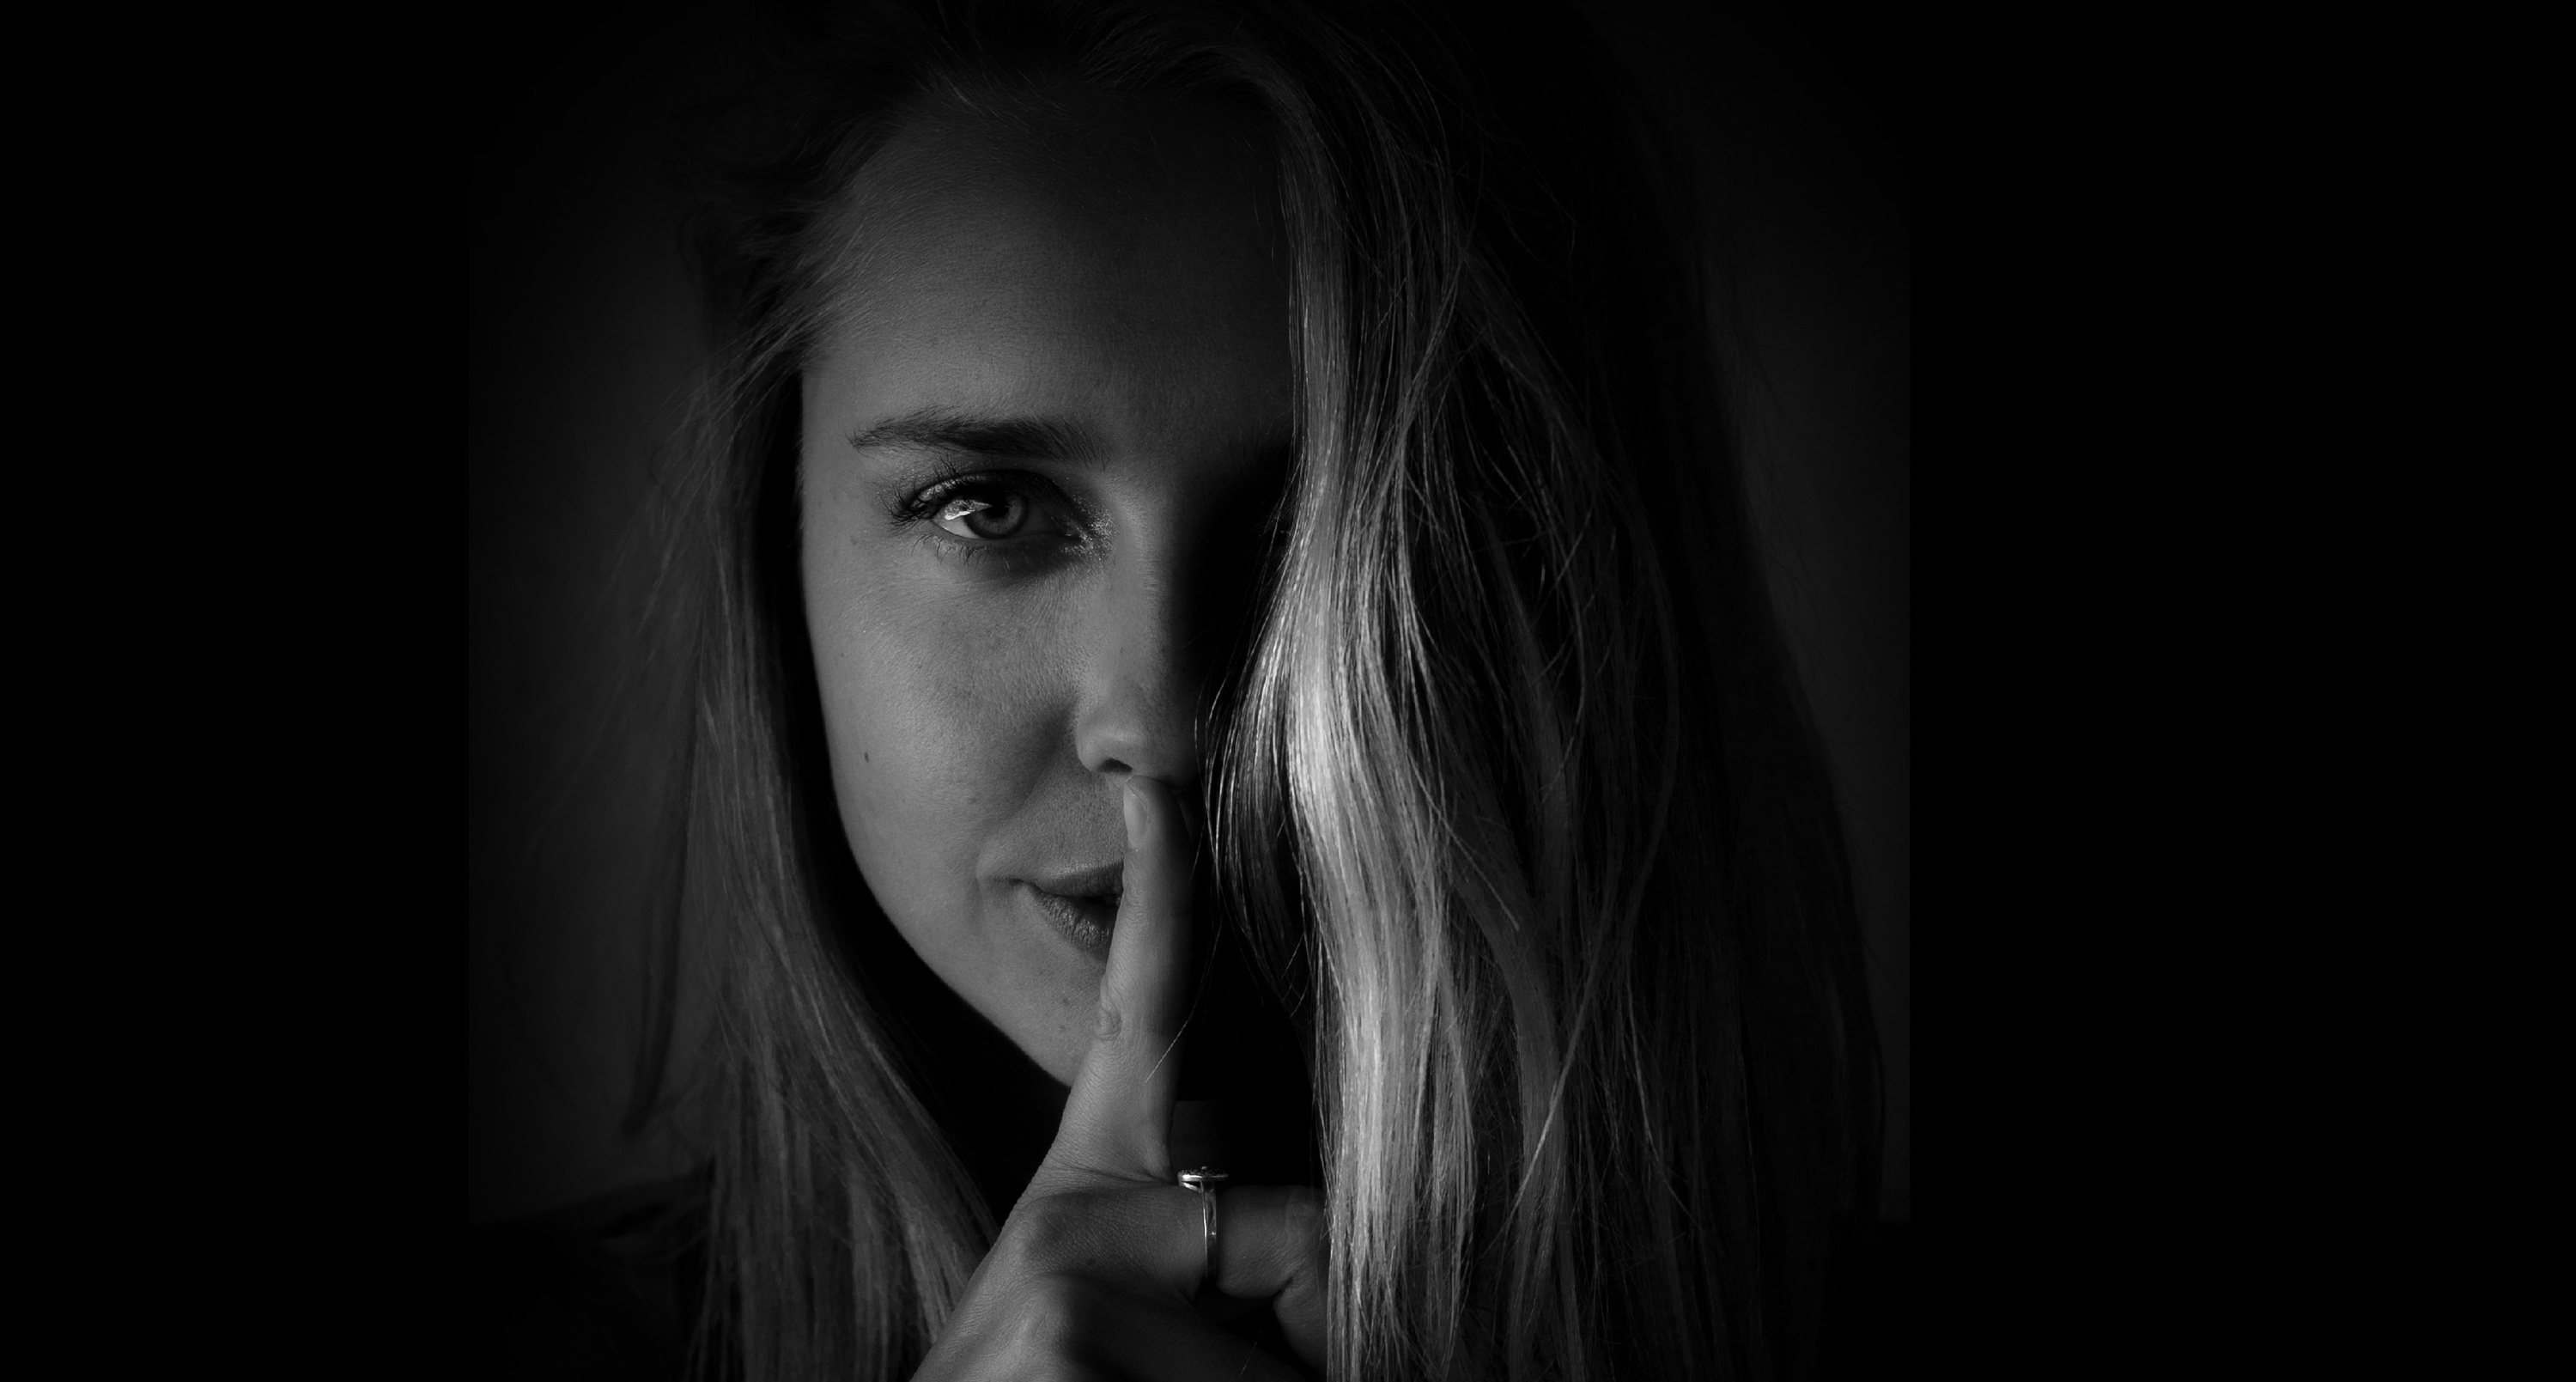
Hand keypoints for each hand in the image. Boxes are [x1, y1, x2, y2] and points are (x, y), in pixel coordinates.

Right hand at [912, 776, 1327, 1379]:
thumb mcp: (1113, 1321)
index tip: (1165, 773)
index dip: (1163, 888)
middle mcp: (1073, 1223)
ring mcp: (1072, 1294)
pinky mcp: (1077, 1354)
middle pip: (1312, 1244)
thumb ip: (1212, 1254)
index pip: (1134, 1017)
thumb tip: (1336, 1268)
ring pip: (1305, 1355)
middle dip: (1323, 1337)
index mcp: (1086, 1196)